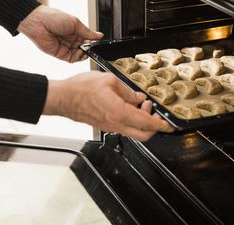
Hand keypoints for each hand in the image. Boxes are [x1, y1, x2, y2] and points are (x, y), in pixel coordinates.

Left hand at [18, 5, 102, 62]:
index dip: (92, 42)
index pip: (87, 39)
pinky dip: (77, 58)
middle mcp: (71, 39)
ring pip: (79, 55)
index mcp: (75, 31)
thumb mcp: (75, 23)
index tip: (97, 42)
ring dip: (84, 54)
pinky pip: (72, 59)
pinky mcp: (60, 54)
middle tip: (90, 47)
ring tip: (84, 50)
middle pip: (84, 48)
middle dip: (89, 48)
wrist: (39, 23)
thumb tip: (99, 35)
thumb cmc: (54, 18)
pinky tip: (79, 53)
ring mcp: (66, 47)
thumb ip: (87, 32)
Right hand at [42, 72, 174, 140]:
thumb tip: (138, 97)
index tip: (169, 124)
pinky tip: (128, 106)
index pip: (148, 124)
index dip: (162, 125)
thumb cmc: (81, 89)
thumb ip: (127, 91)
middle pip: (143, 134)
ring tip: (140, 104)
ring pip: (133, 132)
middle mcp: (116, 124)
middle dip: (154, 126)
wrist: (64, 98)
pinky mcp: (104, 126)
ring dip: (142, 122)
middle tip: (155, 112)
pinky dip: (131, 121)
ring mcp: (110, 127)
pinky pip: (123, 128)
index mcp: (120, 112)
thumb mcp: (109, 81)